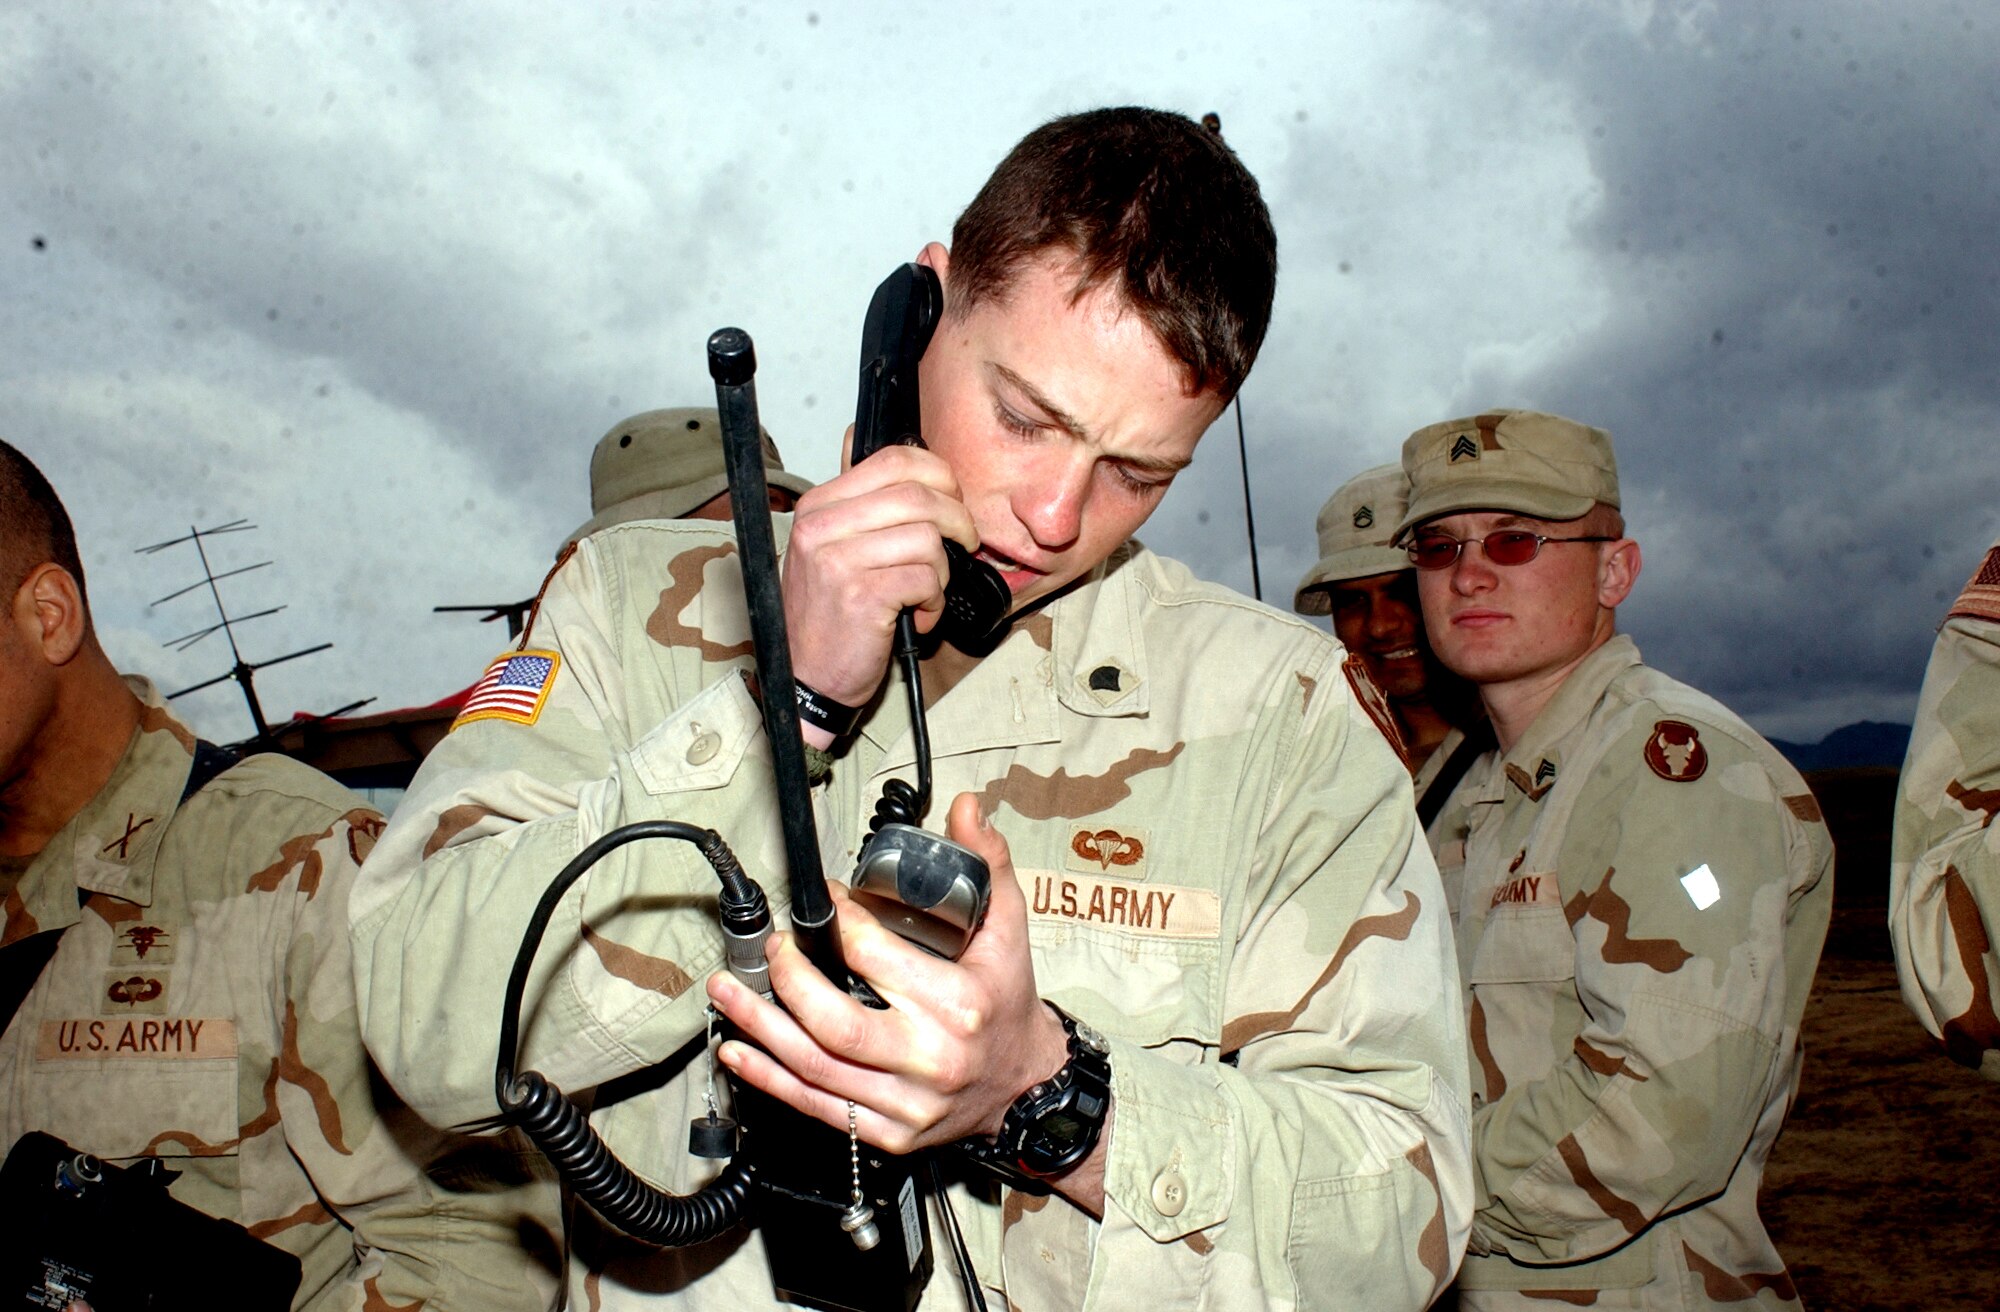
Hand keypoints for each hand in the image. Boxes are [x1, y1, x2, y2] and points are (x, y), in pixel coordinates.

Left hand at [707, 793, 1069, 1154]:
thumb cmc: (1008, 1003)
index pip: (876, 957)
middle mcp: (928, 1057)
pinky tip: (738, 1053)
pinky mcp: (888, 1133)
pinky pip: (816, 1105)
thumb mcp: (1009, 929)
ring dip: (760, 1028)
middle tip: (770, 949)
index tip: (821, 899)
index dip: (838, 921)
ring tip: (725, 994)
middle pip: (835, 1023)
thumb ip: (989, 863)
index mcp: (956, 1004)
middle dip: (787, 982)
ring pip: (815, 1067)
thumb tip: (967, 808)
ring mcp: (905, 1102)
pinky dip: (770, 1079)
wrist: (1024, 1084)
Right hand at [781, 440, 978, 719]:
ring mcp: (838, 561)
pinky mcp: (861, 596)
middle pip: (917, 494)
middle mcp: (822, 527)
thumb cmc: (827, 615)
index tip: (952, 499)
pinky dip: (935, 601)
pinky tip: (918, 615)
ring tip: (926, 591)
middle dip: (957, 518)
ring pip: (927, 538)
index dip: (938, 474)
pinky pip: (927, 578)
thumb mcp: (830, 546)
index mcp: (818, 506)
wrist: (805, 677)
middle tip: (964, 542)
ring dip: (943, 569)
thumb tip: (869, 440)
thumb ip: (856, 499)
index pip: (892, 460)